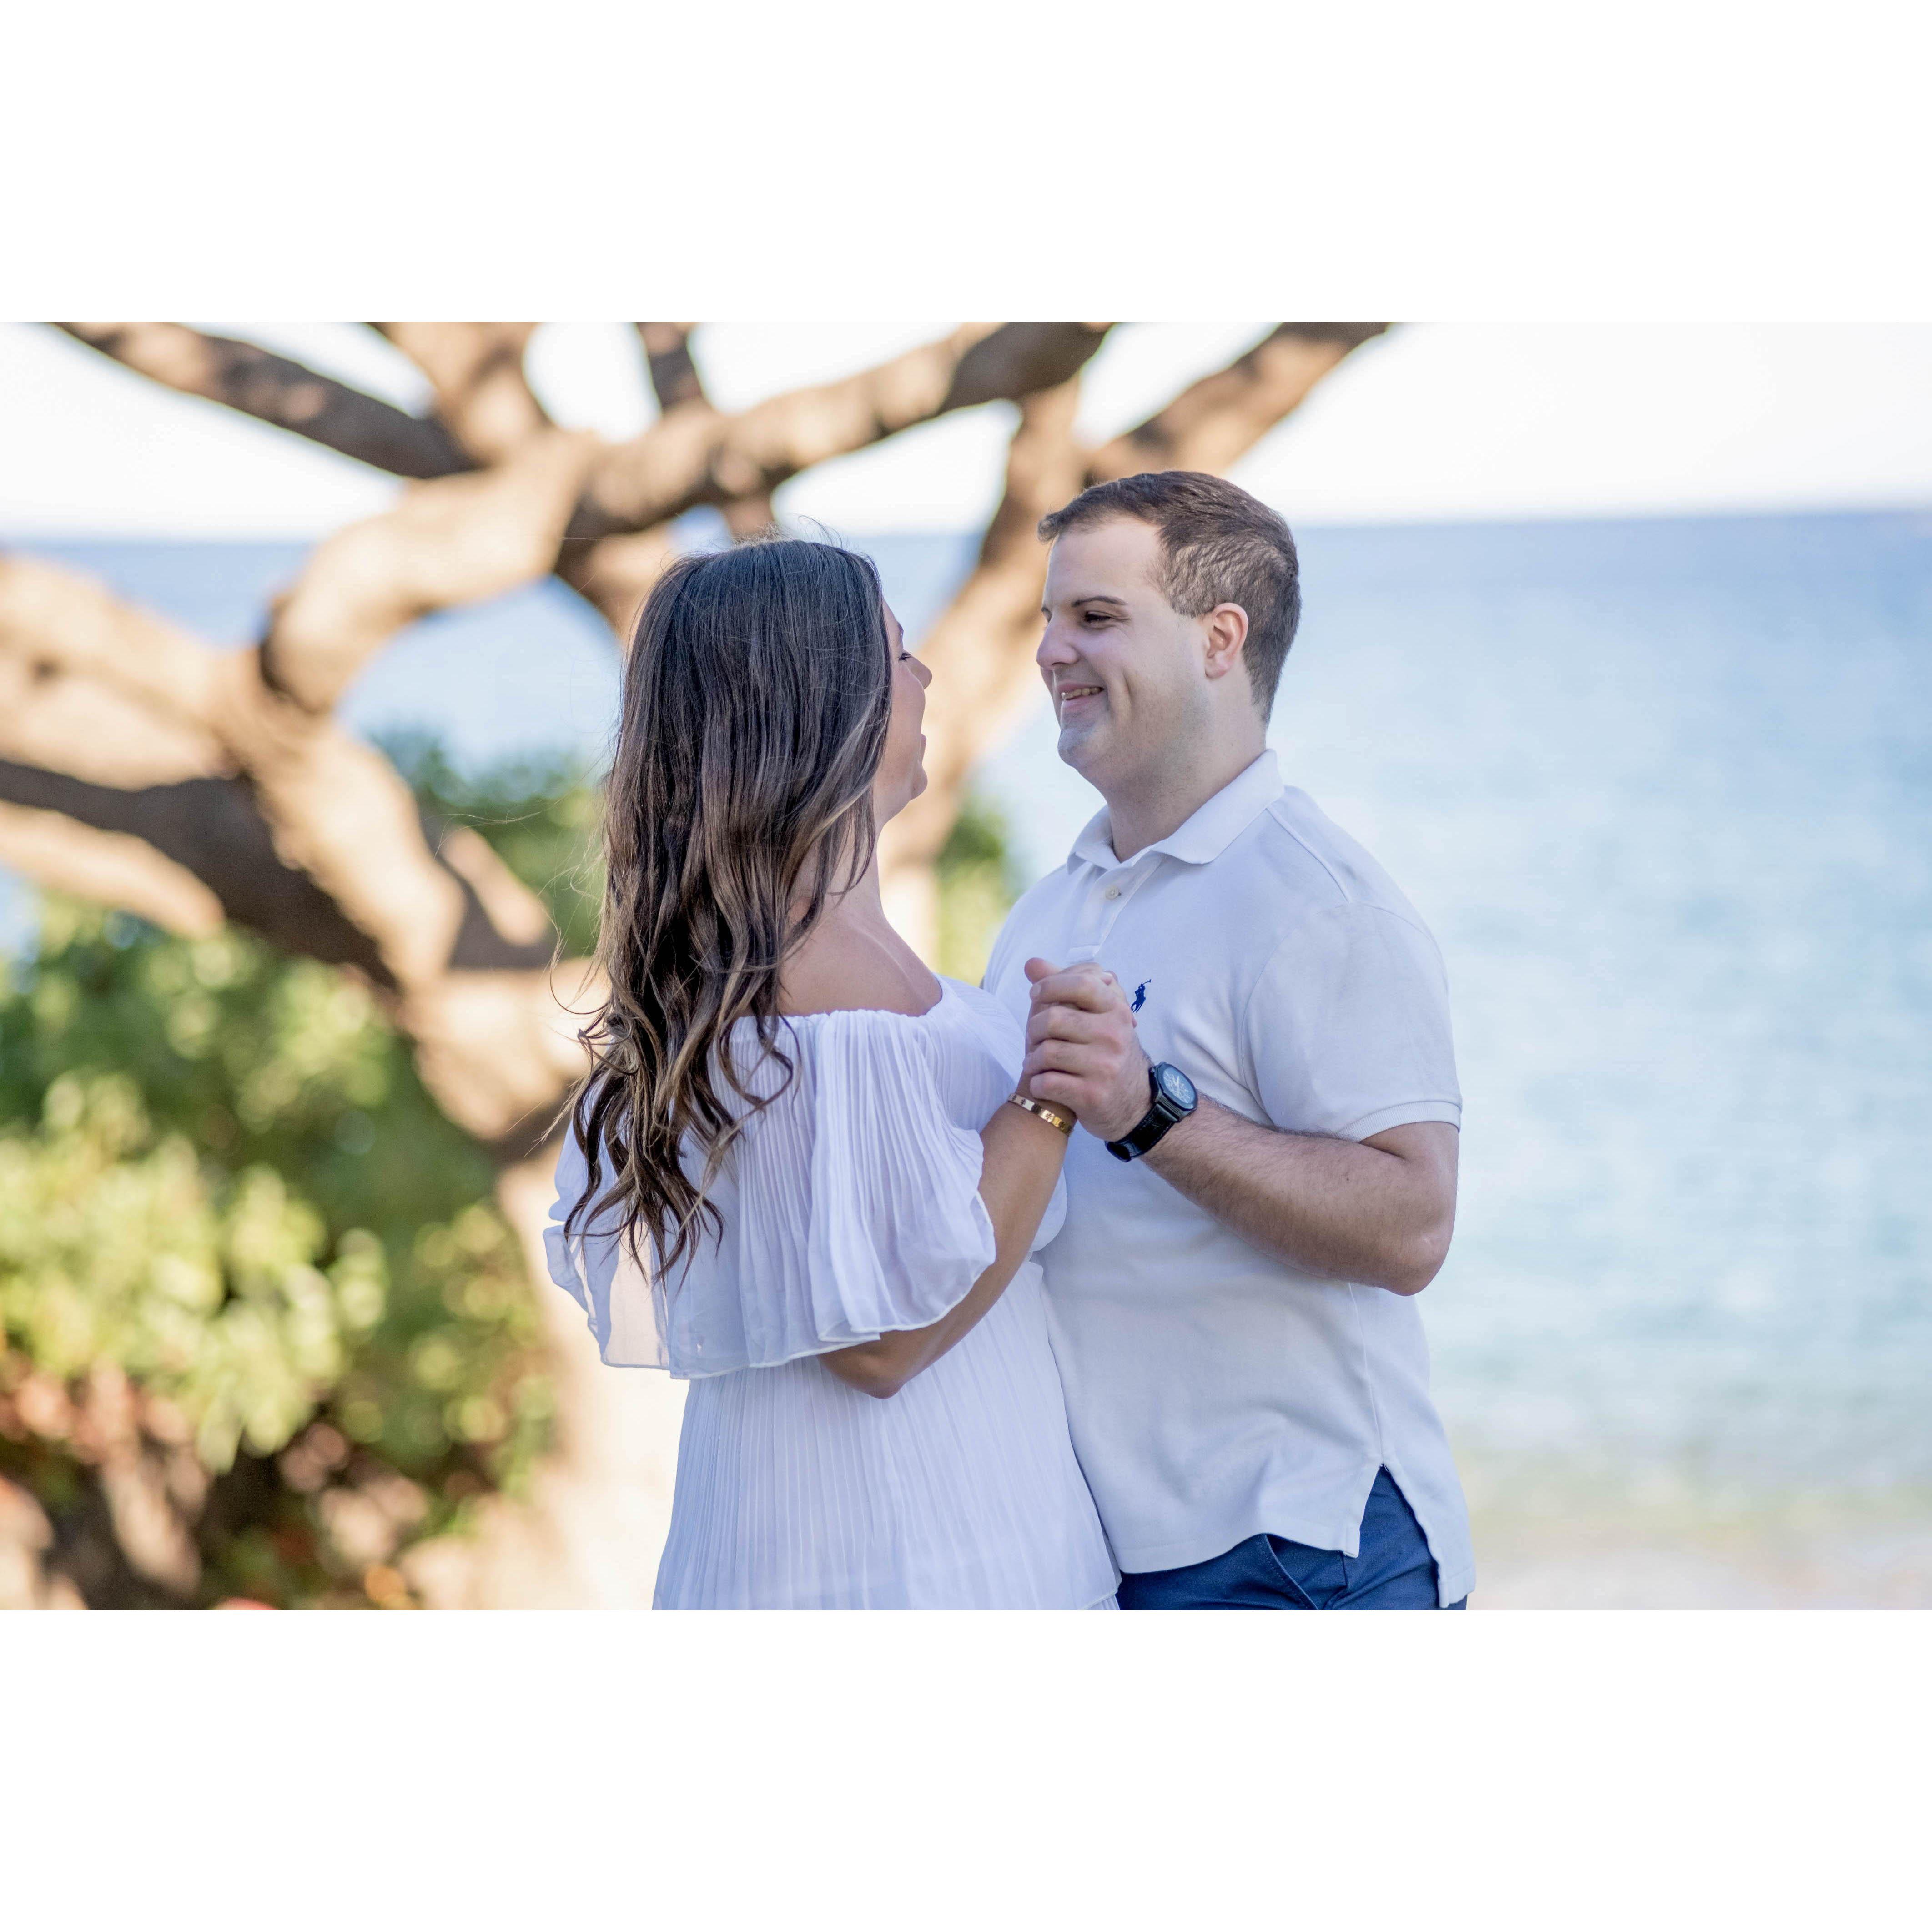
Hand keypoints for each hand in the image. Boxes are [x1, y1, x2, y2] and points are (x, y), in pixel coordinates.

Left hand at [1021, 957, 1151, 1141]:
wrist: (1133, 1103)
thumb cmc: (1105, 1051)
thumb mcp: (1096, 1016)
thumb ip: (1065, 986)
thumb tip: (1031, 964)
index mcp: (1115, 1010)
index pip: (1081, 984)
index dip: (1051, 985)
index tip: (1035, 994)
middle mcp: (1114, 1036)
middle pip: (1053, 1019)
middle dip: (1033, 1030)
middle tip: (1034, 1039)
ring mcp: (1105, 1066)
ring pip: (1046, 1052)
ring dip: (1032, 1059)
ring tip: (1036, 1062)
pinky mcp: (1093, 1095)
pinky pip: (1047, 1082)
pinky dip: (1037, 1083)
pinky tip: (1043, 1083)